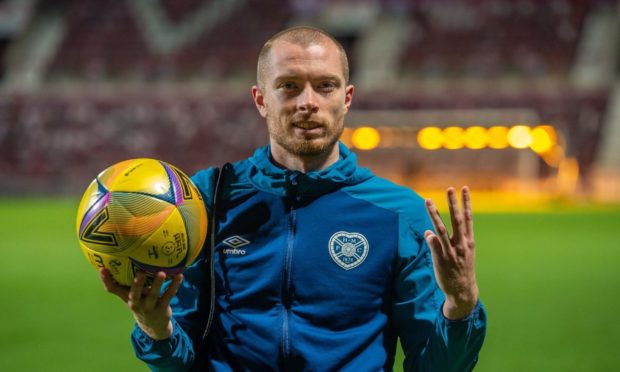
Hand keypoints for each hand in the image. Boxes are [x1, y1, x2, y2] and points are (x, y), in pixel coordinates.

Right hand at [99, 268, 182, 339]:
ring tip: (162, 273)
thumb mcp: (131, 294)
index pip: (112, 289)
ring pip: (153, 295)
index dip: (106, 280)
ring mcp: (149, 306)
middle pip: (134, 294)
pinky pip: (169, 295)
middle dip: (136, 283)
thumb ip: (127, 281)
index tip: (102, 268)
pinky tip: (180, 276)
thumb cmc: (141, 302)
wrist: (153, 325)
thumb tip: (125, 257)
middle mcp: (136, 303)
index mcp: (127, 297)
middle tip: (140, 272)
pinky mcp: (162, 308)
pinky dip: (174, 285)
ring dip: (158, 284)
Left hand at [425, 186, 478, 319]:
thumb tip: (429, 233)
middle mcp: (461, 245)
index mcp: (468, 241)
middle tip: (450, 188)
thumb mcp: (460, 254)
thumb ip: (446, 241)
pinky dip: (432, 239)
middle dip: (453, 203)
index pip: (468, 218)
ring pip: (442, 229)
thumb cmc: (461, 270)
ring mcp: (451, 252)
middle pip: (456, 220)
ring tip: (428, 201)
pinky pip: (436, 247)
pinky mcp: (442, 261)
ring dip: (434, 214)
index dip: (466, 203)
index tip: (464, 188)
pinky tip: (428, 233)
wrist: (463, 291)